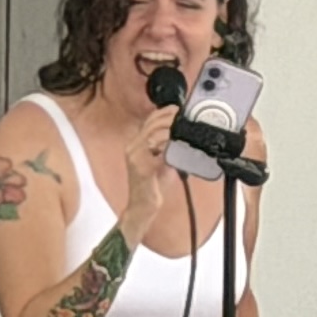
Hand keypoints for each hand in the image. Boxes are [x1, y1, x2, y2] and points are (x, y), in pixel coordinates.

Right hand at [121, 103, 179, 232]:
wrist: (142, 207)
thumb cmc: (152, 185)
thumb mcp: (162, 161)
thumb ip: (168, 148)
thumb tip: (183, 138)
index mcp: (136, 144)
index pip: (149, 120)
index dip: (164, 112)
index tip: (178, 110)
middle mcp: (132, 147)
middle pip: (151, 124)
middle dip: (169, 118)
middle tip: (184, 118)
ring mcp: (135, 157)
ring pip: (153, 135)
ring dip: (170, 130)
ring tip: (183, 130)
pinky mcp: (141, 168)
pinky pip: (156, 153)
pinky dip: (168, 147)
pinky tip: (178, 146)